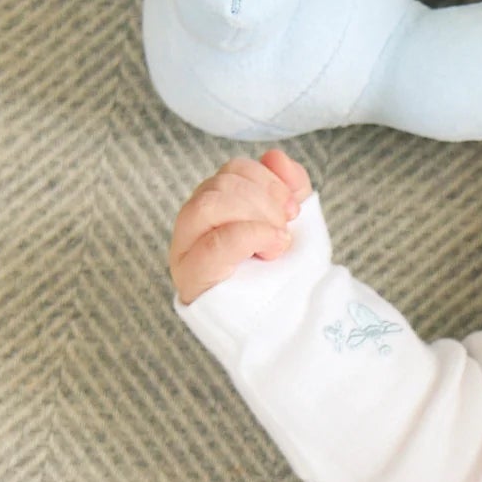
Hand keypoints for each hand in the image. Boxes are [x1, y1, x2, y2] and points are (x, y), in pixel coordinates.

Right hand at [168, 146, 312, 305]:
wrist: (286, 324)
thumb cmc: (283, 276)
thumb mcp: (292, 224)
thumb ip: (288, 187)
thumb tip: (275, 157)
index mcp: (215, 207)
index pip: (232, 171)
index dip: (267, 179)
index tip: (294, 207)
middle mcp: (193, 226)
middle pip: (220, 185)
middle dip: (264, 201)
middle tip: (285, 227)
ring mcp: (186, 251)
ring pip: (209, 204)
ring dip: (256, 217)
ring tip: (277, 244)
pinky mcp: (191, 278)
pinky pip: (215, 242)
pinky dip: (251, 235)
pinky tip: (272, 245)